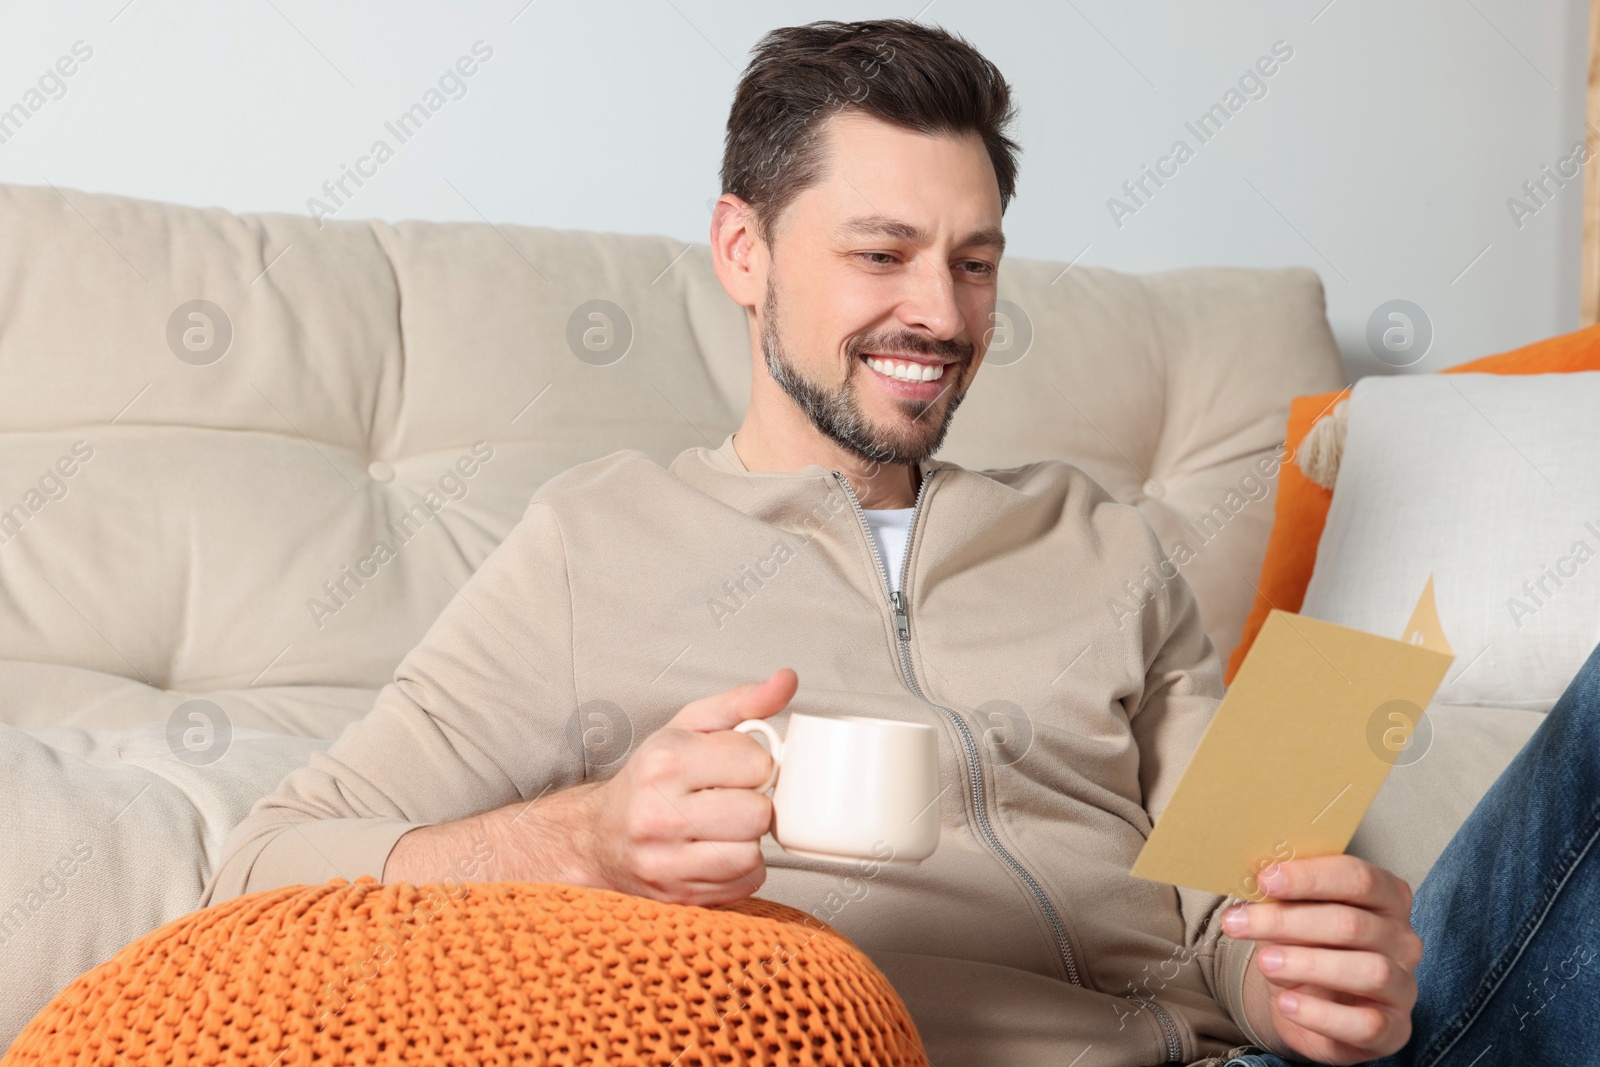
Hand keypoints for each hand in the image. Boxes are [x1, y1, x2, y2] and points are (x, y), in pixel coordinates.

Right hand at [577, 667, 797, 905]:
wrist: (599, 836)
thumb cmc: (651, 778)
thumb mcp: (689, 727)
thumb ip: (742, 702)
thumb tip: (787, 680)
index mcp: (665, 760)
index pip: (756, 762)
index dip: (754, 764)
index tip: (732, 768)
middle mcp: (658, 813)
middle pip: (758, 813)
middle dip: (752, 804)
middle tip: (728, 799)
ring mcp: (664, 862)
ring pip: (752, 854)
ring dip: (747, 840)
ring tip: (720, 826)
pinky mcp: (676, 896)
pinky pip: (744, 884)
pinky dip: (740, 869)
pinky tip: (715, 852)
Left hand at [1226, 855, 1423, 1064]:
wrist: (1314, 1007)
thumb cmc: (1308, 948)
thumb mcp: (1294, 918)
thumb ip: (1284, 900)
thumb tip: (1257, 883)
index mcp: (1387, 898)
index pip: (1358, 878)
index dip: (1310, 877)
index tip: (1265, 880)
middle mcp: (1403, 940)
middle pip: (1353, 924)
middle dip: (1289, 921)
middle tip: (1240, 923)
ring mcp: (1403, 986)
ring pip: (1368, 970)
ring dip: (1308, 964)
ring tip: (1265, 962)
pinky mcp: (1394, 1030)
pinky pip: (1365, 1024)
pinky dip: (1321, 1015)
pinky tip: (1287, 1004)